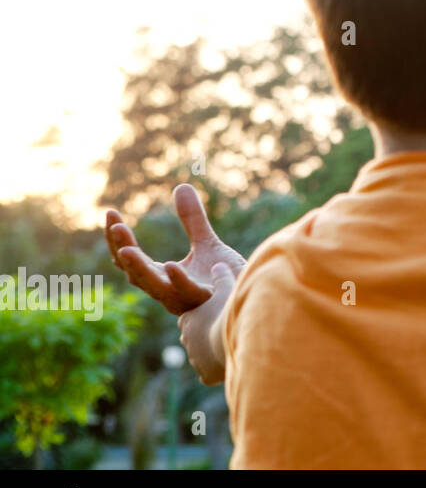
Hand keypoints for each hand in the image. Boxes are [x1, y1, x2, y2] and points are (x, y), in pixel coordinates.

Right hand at [104, 183, 246, 315]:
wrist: (252, 296)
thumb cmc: (226, 277)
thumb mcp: (207, 243)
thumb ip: (193, 219)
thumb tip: (181, 186)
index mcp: (163, 277)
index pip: (130, 259)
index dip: (118, 238)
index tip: (111, 213)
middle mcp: (168, 290)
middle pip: (135, 272)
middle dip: (123, 250)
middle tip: (115, 226)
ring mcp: (184, 297)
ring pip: (155, 286)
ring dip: (140, 268)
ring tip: (127, 249)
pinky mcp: (205, 300)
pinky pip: (188, 292)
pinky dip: (178, 281)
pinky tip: (170, 265)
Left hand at [178, 262, 238, 384]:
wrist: (229, 338)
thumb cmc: (226, 310)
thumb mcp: (227, 288)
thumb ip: (221, 277)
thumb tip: (218, 264)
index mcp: (188, 320)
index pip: (191, 320)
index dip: (203, 318)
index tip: (214, 316)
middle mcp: (187, 341)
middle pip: (194, 339)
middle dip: (205, 337)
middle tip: (221, 332)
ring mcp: (195, 359)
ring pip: (202, 357)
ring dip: (212, 354)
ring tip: (228, 348)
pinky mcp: (205, 375)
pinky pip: (209, 374)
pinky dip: (216, 371)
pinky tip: (227, 365)